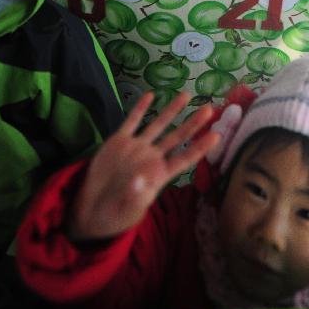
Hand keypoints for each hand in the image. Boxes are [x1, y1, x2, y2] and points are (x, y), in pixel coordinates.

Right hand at [68, 92, 218, 241]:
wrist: (92, 209)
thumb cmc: (116, 214)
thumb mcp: (126, 211)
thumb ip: (134, 196)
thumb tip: (139, 180)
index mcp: (159, 176)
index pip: (184, 159)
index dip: (200, 148)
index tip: (216, 136)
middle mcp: (151, 158)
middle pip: (177, 138)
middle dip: (193, 124)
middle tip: (209, 109)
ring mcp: (136, 148)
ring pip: (158, 125)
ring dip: (171, 110)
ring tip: (185, 95)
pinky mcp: (119, 142)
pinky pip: (131, 121)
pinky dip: (140, 108)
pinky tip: (150, 95)